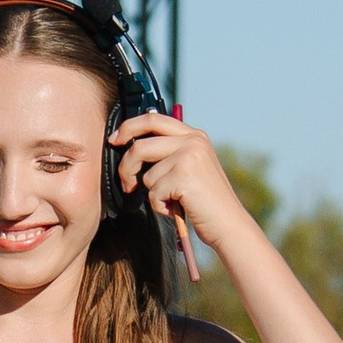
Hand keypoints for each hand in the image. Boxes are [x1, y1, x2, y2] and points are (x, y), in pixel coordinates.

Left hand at [109, 111, 249, 264]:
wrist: (228, 223)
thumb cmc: (203, 200)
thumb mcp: (189, 167)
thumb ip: (168, 153)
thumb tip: (132, 146)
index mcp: (193, 135)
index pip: (153, 119)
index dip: (128, 127)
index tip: (114, 140)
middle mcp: (193, 141)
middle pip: (140, 145)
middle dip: (126, 167)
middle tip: (127, 184)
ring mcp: (190, 157)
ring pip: (146, 175)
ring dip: (154, 194)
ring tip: (174, 200)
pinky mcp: (184, 176)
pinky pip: (153, 193)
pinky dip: (160, 206)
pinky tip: (177, 208)